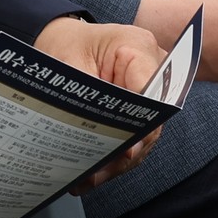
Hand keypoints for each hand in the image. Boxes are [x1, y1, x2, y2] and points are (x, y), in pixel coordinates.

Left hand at [34, 16, 170, 186]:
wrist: (64, 39)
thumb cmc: (66, 45)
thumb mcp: (69, 65)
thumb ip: (91, 97)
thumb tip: (107, 135)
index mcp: (139, 48)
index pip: (153, 94)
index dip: (142, 127)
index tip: (125, 152)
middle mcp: (154, 69)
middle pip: (151, 121)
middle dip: (125, 152)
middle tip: (97, 172)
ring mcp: (151, 90)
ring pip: (145, 136)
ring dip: (118, 161)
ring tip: (89, 178)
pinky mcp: (142, 107)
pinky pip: (136, 137)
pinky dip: (115, 156)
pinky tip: (93, 172)